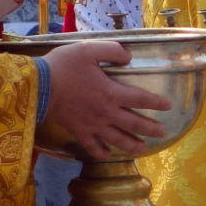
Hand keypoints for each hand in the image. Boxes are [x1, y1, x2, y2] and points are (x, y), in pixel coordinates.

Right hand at [41, 40, 171, 159]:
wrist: (37, 86)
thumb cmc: (63, 66)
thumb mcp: (89, 49)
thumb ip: (112, 51)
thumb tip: (129, 57)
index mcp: (112, 93)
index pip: (141, 99)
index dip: (156, 103)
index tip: (168, 106)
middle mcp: (106, 113)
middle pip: (134, 124)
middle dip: (151, 129)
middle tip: (164, 133)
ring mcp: (92, 125)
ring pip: (117, 140)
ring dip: (133, 145)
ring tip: (144, 149)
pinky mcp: (78, 131)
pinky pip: (92, 147)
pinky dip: (102, 153)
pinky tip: (108, 156)